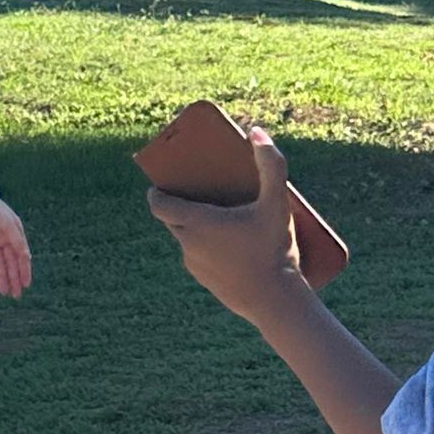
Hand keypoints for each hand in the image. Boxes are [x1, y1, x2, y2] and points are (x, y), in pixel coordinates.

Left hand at [0, 199, 31, 298]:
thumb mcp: (10, 227)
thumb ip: (18, 243)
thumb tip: (27, 258)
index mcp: (15, 235)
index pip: (22, 258)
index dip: (25, 272)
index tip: (26, 285)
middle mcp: (5, 240)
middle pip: (10, 264)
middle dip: (14, 279)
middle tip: (16, 296)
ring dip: (1, 278)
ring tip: (4, 292)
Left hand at [146, 127, 305, 325]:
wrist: (274, 302)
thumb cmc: (273, 249)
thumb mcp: (277, 202)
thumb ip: (271, 164)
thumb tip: (255, 131)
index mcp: (196, 223)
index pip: (158, 204)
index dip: (156, 192)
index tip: (160, 183)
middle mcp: (189, 245)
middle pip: (172, 220)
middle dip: (180, 204)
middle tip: (198, 190)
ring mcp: (195, 266)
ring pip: (187, 240)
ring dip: (196, 226)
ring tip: (221, 214)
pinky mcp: (206, 282)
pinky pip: (200, 258)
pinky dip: (208, 247)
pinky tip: (231, 242)